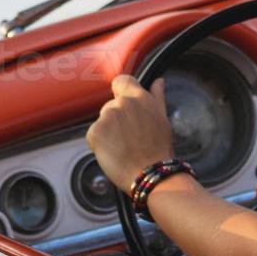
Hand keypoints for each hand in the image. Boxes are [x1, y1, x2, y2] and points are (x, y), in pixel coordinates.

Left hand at [87, 75, 176, 192]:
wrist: (150, 174)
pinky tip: (115, 153)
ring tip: (124, 147)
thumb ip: (157, 97)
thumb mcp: (162, 119)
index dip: (121, 91)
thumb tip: (159, 81)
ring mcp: (107, 117)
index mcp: (139, 97)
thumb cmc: (158, 150)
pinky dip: (100, 144)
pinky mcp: (95, 132)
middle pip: (111, 105)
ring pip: (103, 121)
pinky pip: (94, 135)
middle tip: (130, 138)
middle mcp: (121, 103)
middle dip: (117, 119)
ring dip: (109, 132)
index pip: (121, 81)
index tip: (125, 105)